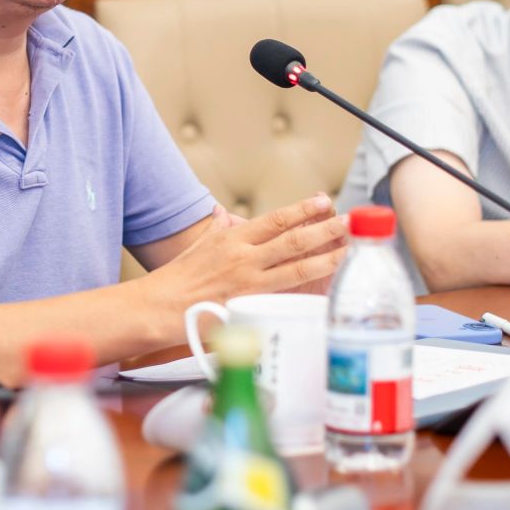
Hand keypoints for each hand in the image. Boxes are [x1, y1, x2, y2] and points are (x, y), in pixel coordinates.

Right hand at [155, 193, 348, 305]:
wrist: (160, 306)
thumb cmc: (177, 277)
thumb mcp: (198, 245)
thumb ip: (215, 228)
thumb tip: (221, 213)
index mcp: (233, 238)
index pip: (276, 219)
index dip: (303, 210)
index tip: (323, 202)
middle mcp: (245, 257)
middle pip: (294, 240)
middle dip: (325, 230)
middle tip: (349, 222)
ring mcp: (250, 283)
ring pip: (297, 268)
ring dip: (327, 258)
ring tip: (349, 250)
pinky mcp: (251, 306)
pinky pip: (287, 297)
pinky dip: (308, 293)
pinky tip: (327, 290)